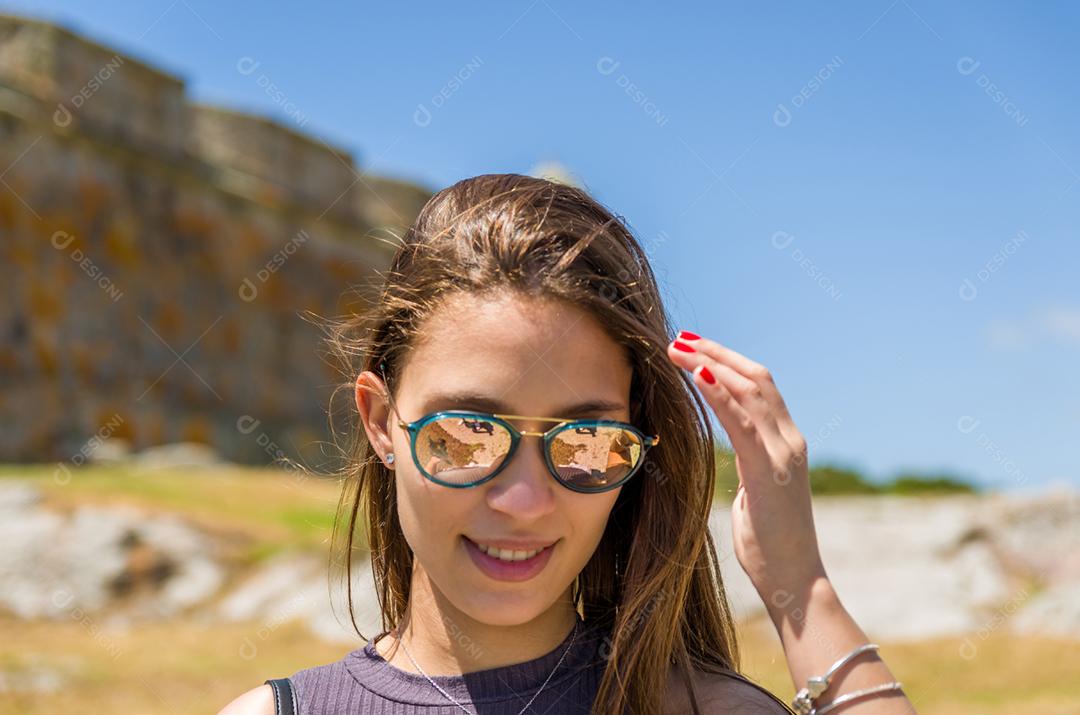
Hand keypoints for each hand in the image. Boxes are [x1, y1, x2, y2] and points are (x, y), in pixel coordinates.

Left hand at [666, 331, 826, 599]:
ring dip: (710, 364)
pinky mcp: (771, 470)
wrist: (795, 579)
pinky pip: (743, 422)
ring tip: (678, 349)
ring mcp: (784, 453)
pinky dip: (720, 395)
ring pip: (750, 391)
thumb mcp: (756, 492)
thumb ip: (750, 464)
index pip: (759, 387)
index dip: (727, 362)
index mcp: (786, 443)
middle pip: (755, 378)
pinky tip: (698, 375)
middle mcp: (790, 440)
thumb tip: (734, 452)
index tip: (694, 346)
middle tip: (679, 338)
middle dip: (716, 353)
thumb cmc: (770, 543)